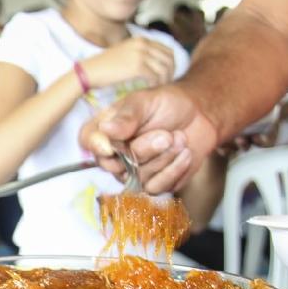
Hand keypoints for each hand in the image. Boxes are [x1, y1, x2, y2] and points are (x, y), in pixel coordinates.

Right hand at [78, 85, 218, 193]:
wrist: (199, 115)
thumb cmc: (167, 104)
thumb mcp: (145, 101)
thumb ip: (126, 116)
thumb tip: (105, 129)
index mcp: (105, 130)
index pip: (88, 141)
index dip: (96, 146)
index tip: (110, 148)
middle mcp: (114, 154)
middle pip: (116, 165)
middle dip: (144, 150)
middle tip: (166, 135)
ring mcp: (132, 172)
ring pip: (139, 177)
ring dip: (164, 157)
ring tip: (178, 138)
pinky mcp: (152, 184)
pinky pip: (157, 187)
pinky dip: (175, 169)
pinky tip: (184, 153)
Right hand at [80, 37, 175, 90]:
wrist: (90, 71)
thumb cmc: (105, 66)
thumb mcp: (125, 53)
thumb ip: (140, 53)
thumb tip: (154, 62)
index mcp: (141, 39)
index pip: (167, 49)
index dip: (171, 63)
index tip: (167, 74)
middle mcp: (143, 44)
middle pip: (169, 58)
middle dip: (171, 72)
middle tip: (166, 82)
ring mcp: (140, 54)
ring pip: (164, 68)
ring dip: (164, 79)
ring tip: (159, 87)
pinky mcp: (137, 67)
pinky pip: (155, 76)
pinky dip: (156, 84)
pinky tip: (150, 88)